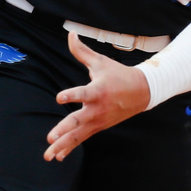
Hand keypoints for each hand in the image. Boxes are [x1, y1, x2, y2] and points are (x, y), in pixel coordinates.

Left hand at [44, 32, 150, 160]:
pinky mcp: (97, 127)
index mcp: (98, 90)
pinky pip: (81, 139)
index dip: (71, 95)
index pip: (83, 93)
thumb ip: (82, 51)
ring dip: (62, 145)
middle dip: (63, 130)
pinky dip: (69, 148)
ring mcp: (97, 120)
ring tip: (48, 155)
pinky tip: (57, 157)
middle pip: (78, 121)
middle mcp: (97, 108)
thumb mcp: (100, 62)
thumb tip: (70, 34)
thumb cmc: (118, 74)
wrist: (142, 92)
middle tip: (50, 137)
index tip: (59, 98)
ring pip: (77, 135)